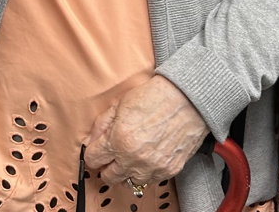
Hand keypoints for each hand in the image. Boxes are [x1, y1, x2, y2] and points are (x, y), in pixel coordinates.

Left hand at [84, 75, 207, 185]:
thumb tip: (90, 141)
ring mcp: (152, 167)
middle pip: (109, 177)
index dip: (93, 153)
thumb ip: (102, 124)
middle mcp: (133, 159)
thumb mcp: (120, 103)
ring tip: (132, 155)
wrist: (187, 99)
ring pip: (129, 182)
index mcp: (118, 140)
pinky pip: (150, 180)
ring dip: (127, 171)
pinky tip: (148, 156)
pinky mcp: (168, 171)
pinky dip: (146, 171)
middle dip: (108, 165)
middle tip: (113, 154)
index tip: (97, 150)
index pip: (93, 159)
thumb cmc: (154, 96)